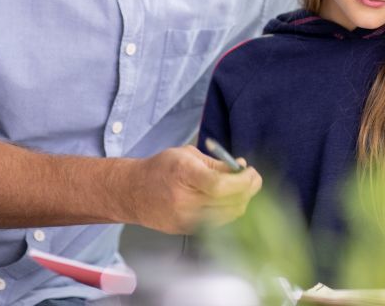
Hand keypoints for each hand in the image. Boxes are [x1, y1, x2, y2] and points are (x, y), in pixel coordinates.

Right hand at [127, 145, 261, 233]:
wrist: (132, 192)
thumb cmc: (161, 168)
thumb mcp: (187, 155)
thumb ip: (217, 163)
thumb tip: (242, 168)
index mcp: (183, 174)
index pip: (220, 185)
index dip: (243, 181)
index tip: (251, 172)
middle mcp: (183, 199)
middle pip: (229, 203)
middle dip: (249, 190)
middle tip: (252, 178)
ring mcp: (184, 219)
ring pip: (228, 216)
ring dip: (242, 201)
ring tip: (241, 188)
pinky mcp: (186, 230)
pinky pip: (218, 223)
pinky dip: (229, 211)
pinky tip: (228, 200)